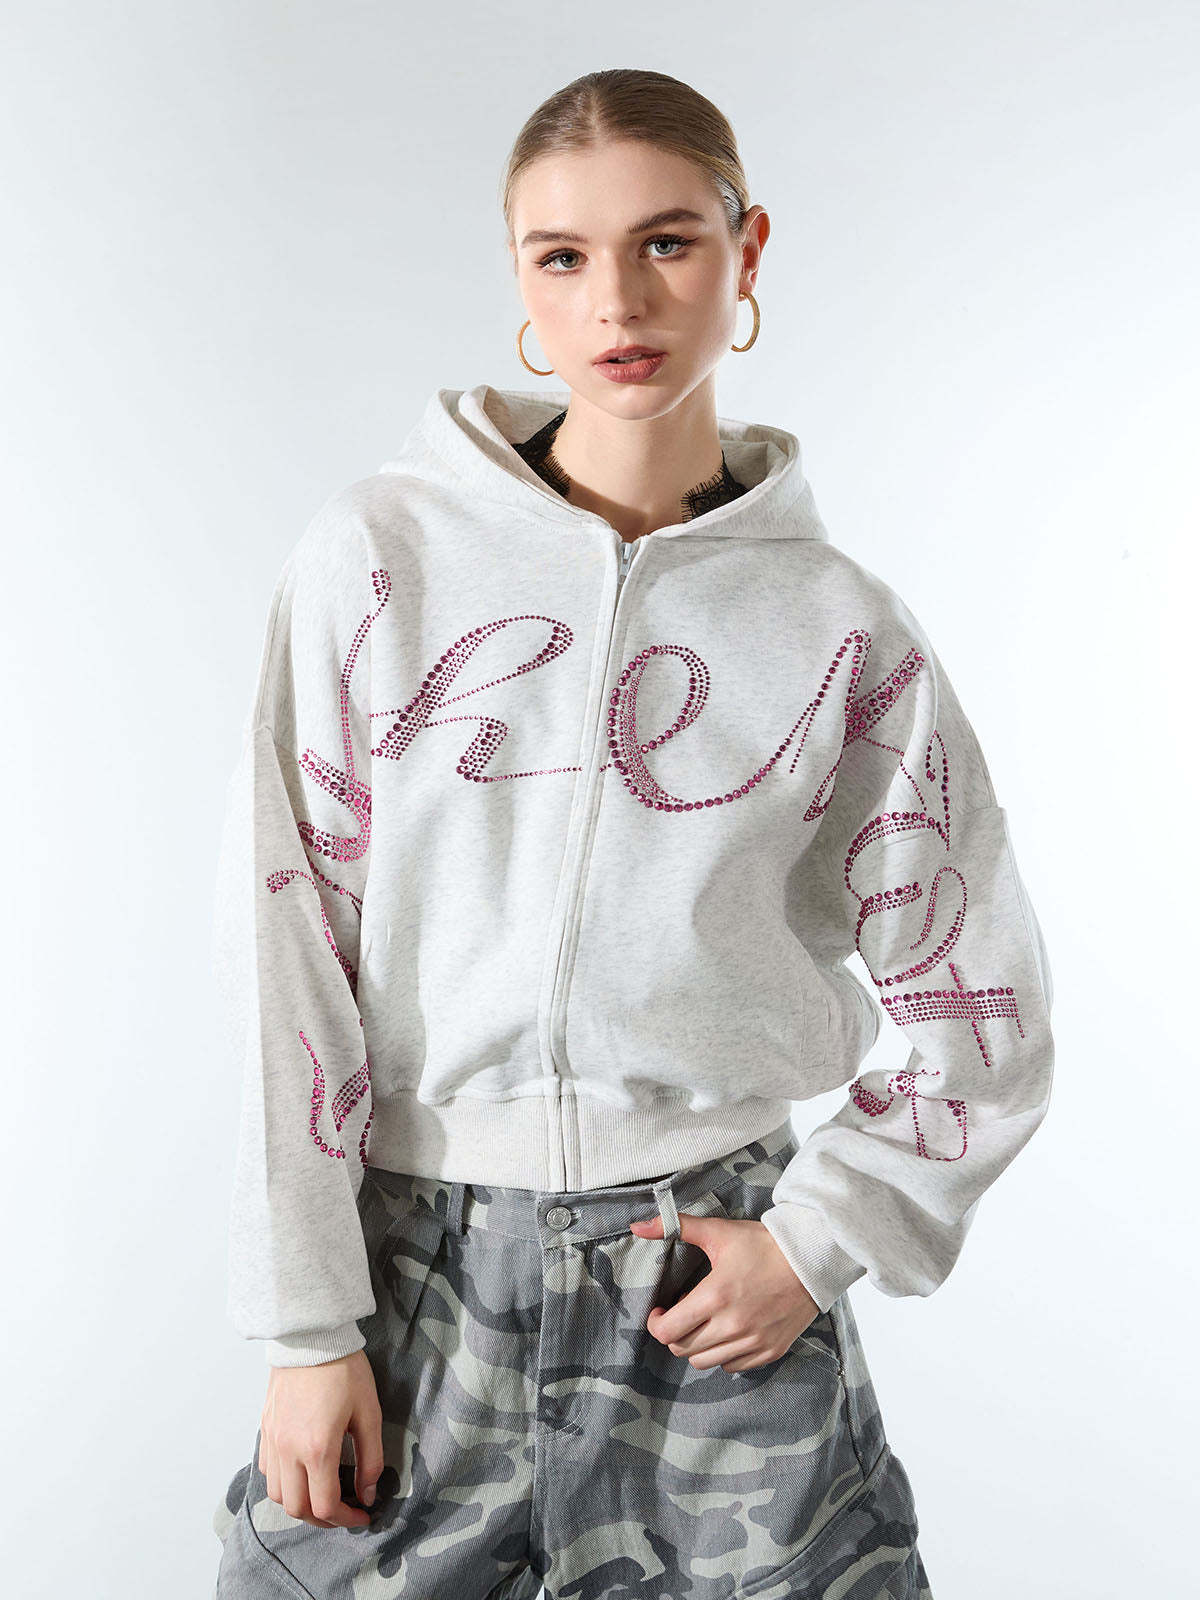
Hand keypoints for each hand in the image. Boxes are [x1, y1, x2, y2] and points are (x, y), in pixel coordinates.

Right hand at [258, 1348, 383, 1528]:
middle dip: (323, 1519)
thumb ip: (371, 1459)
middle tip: (344, 1511)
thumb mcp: (369, 1413)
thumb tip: (367, 1494)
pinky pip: (267, 1472)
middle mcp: (288, 1450)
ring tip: (323, 1495)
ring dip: (300, 1504)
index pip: (325, 1506)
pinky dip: (284, 1484)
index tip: (363, 1514)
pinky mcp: (264, 1429)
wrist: (311, 1336)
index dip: (346, 1519)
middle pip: (297, 1509)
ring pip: (277, 1495)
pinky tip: (302, 1473)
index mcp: (317, 1448)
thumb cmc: (344, 1370)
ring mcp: (272, 1441)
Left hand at [630, 1209, 819, 1372]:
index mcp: (715, 1296)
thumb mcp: (719, 1231)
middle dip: (674, 1333)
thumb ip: (676, 1227)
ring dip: (697, 1346)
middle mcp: (732, 1325)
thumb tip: (637, 1226)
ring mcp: (753, 1342)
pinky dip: (723, 1354)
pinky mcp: (770, 1351)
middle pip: (682, 1350)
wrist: (811, 1259)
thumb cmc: (763, 1244)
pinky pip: (733, 1366)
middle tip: (681, 1314)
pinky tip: (727, 1332)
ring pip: (705, 1363)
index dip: (656, 1323)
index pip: (667, 1331)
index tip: (660, 1310)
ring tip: (704, 1323)